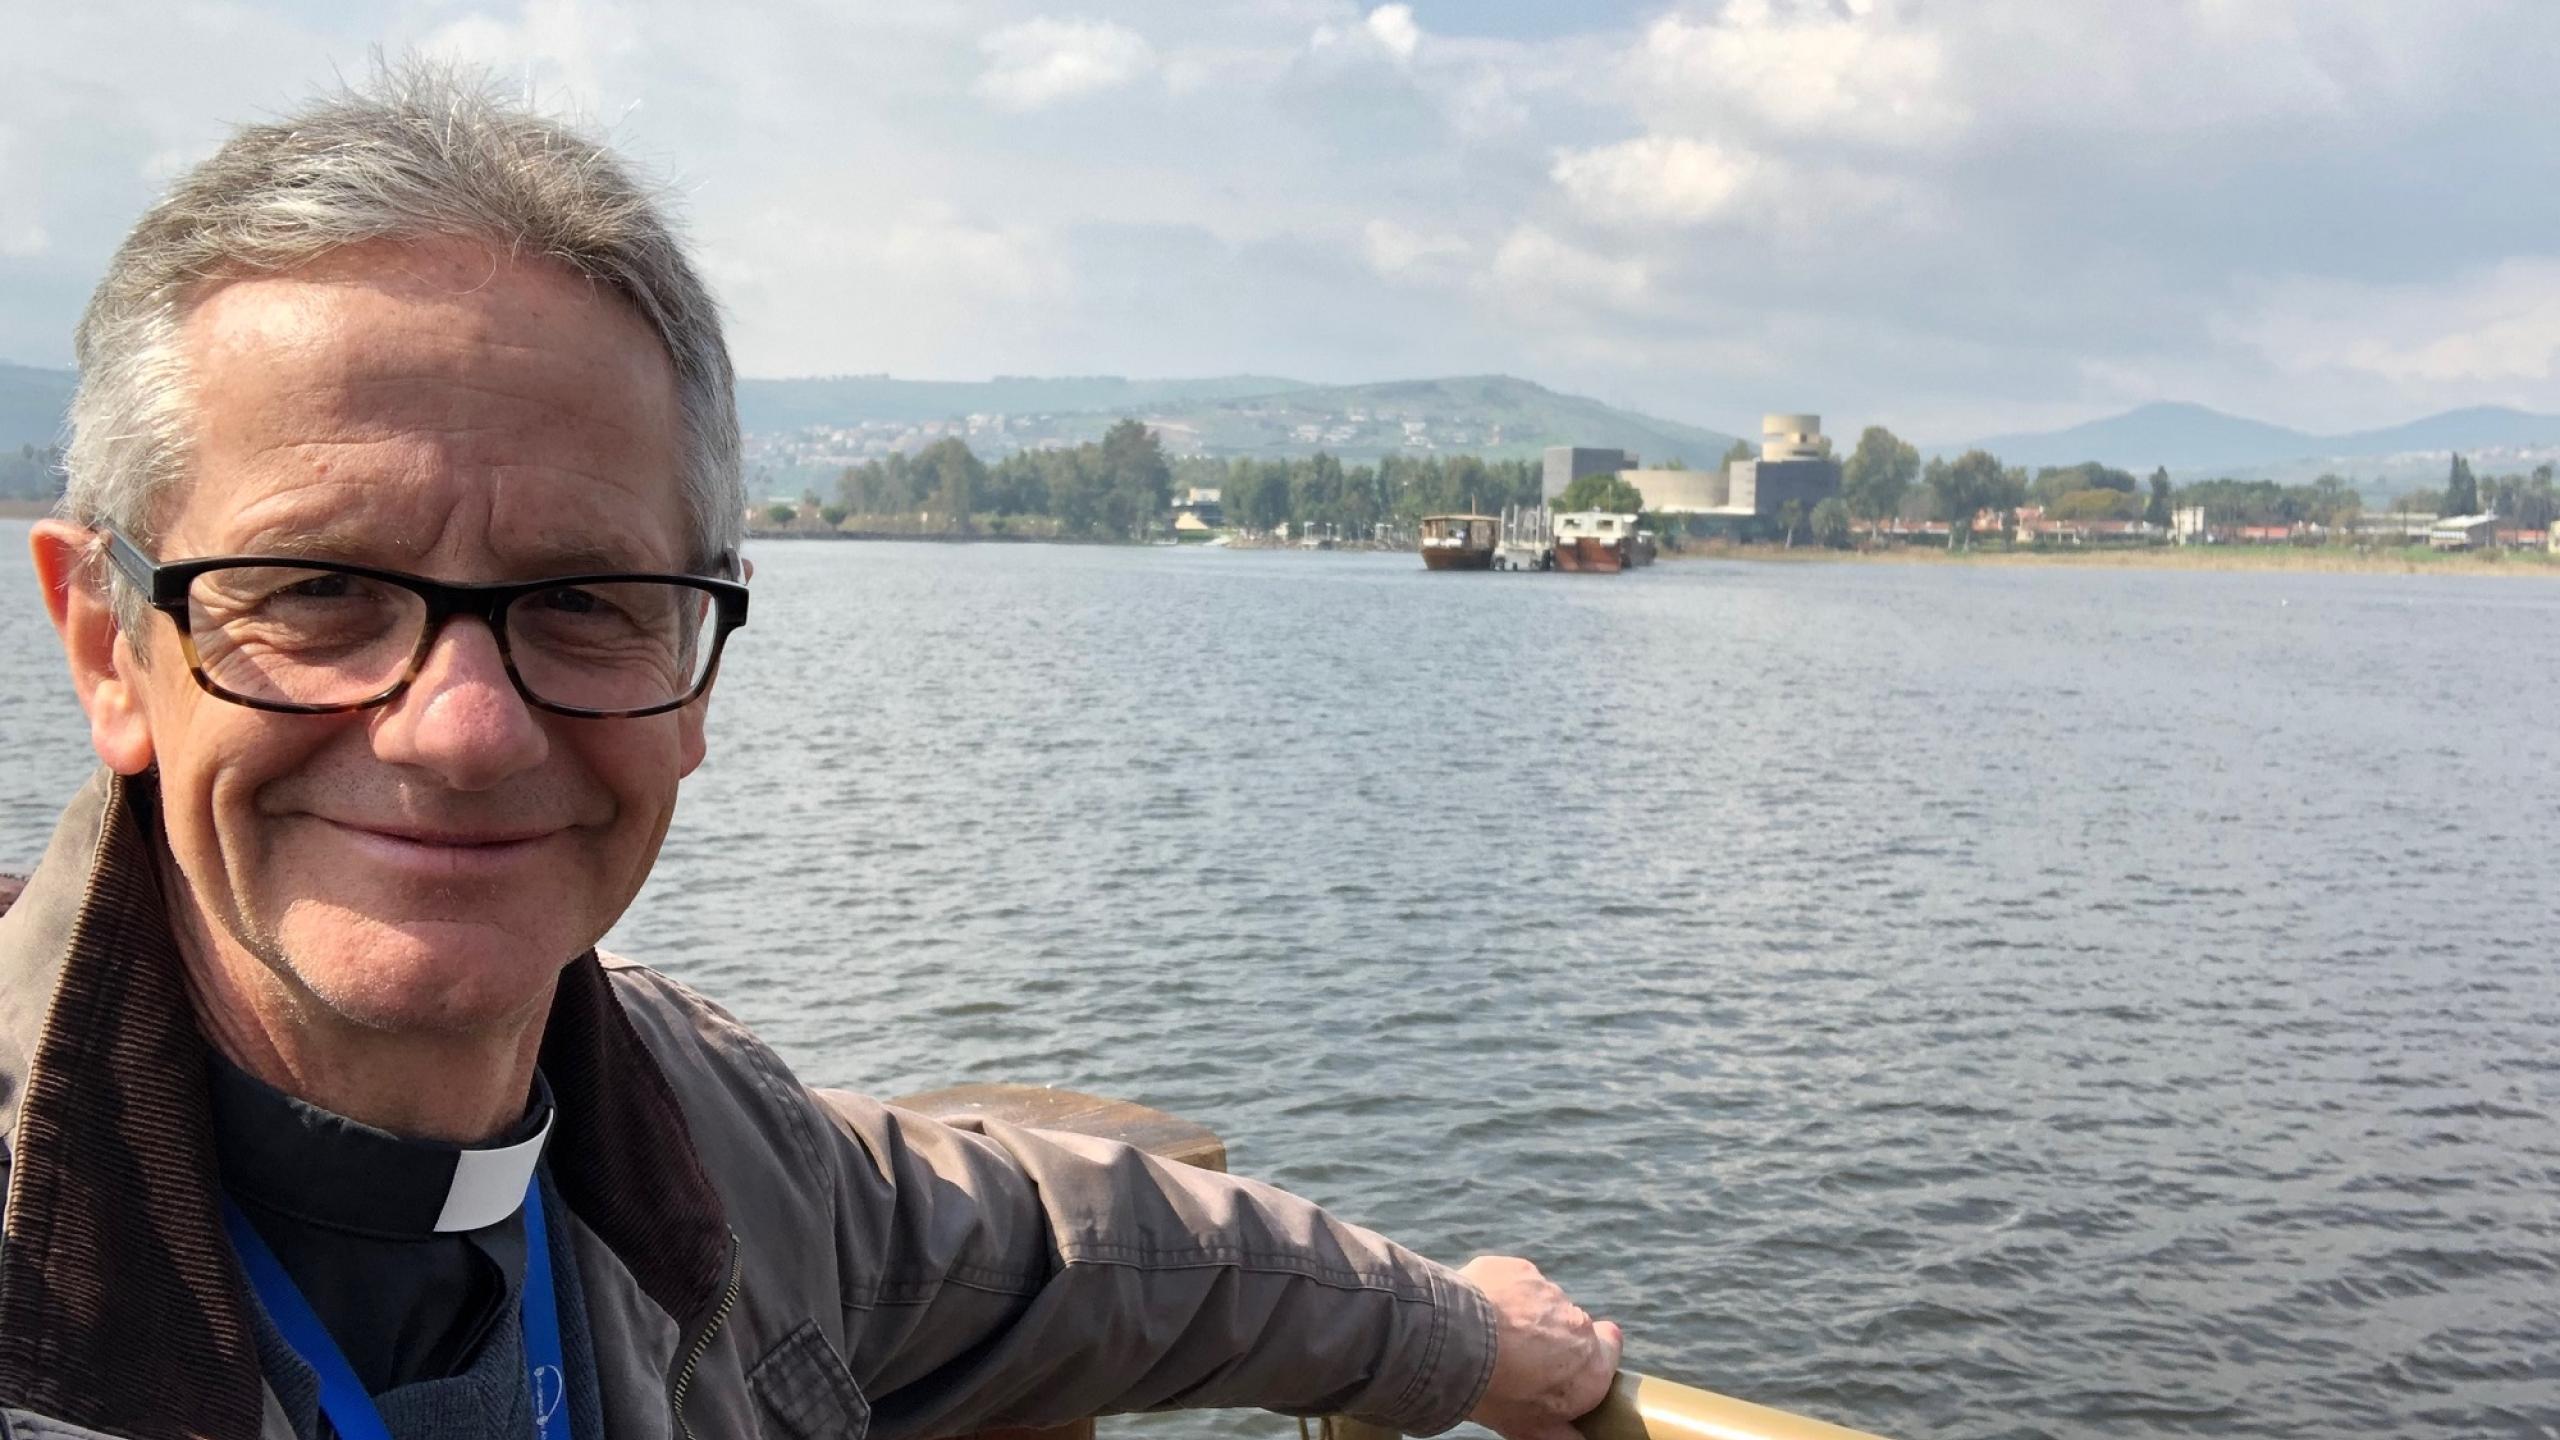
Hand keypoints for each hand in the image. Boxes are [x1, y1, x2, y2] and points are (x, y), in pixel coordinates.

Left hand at [1458, 1256, 1622, 1439]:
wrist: (1457, 1344)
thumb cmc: (1495, 1394)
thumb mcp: (1530, 1430)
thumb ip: (1562, 1435)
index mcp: (1591, 1368)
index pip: (1611, 1348)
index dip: (1593, 1352)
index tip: (1570, 1361)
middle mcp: (1579, 1326)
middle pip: (1572, 1327)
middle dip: (1551, 1338)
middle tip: (1516, 1357)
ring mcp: (1550, 1293)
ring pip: (1542, 1303)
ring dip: (1524, 1315)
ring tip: (1489, 1336)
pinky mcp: (1521, 1270)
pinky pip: (1516, 1282)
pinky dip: (1502, 1294)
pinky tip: (1477, 1312)